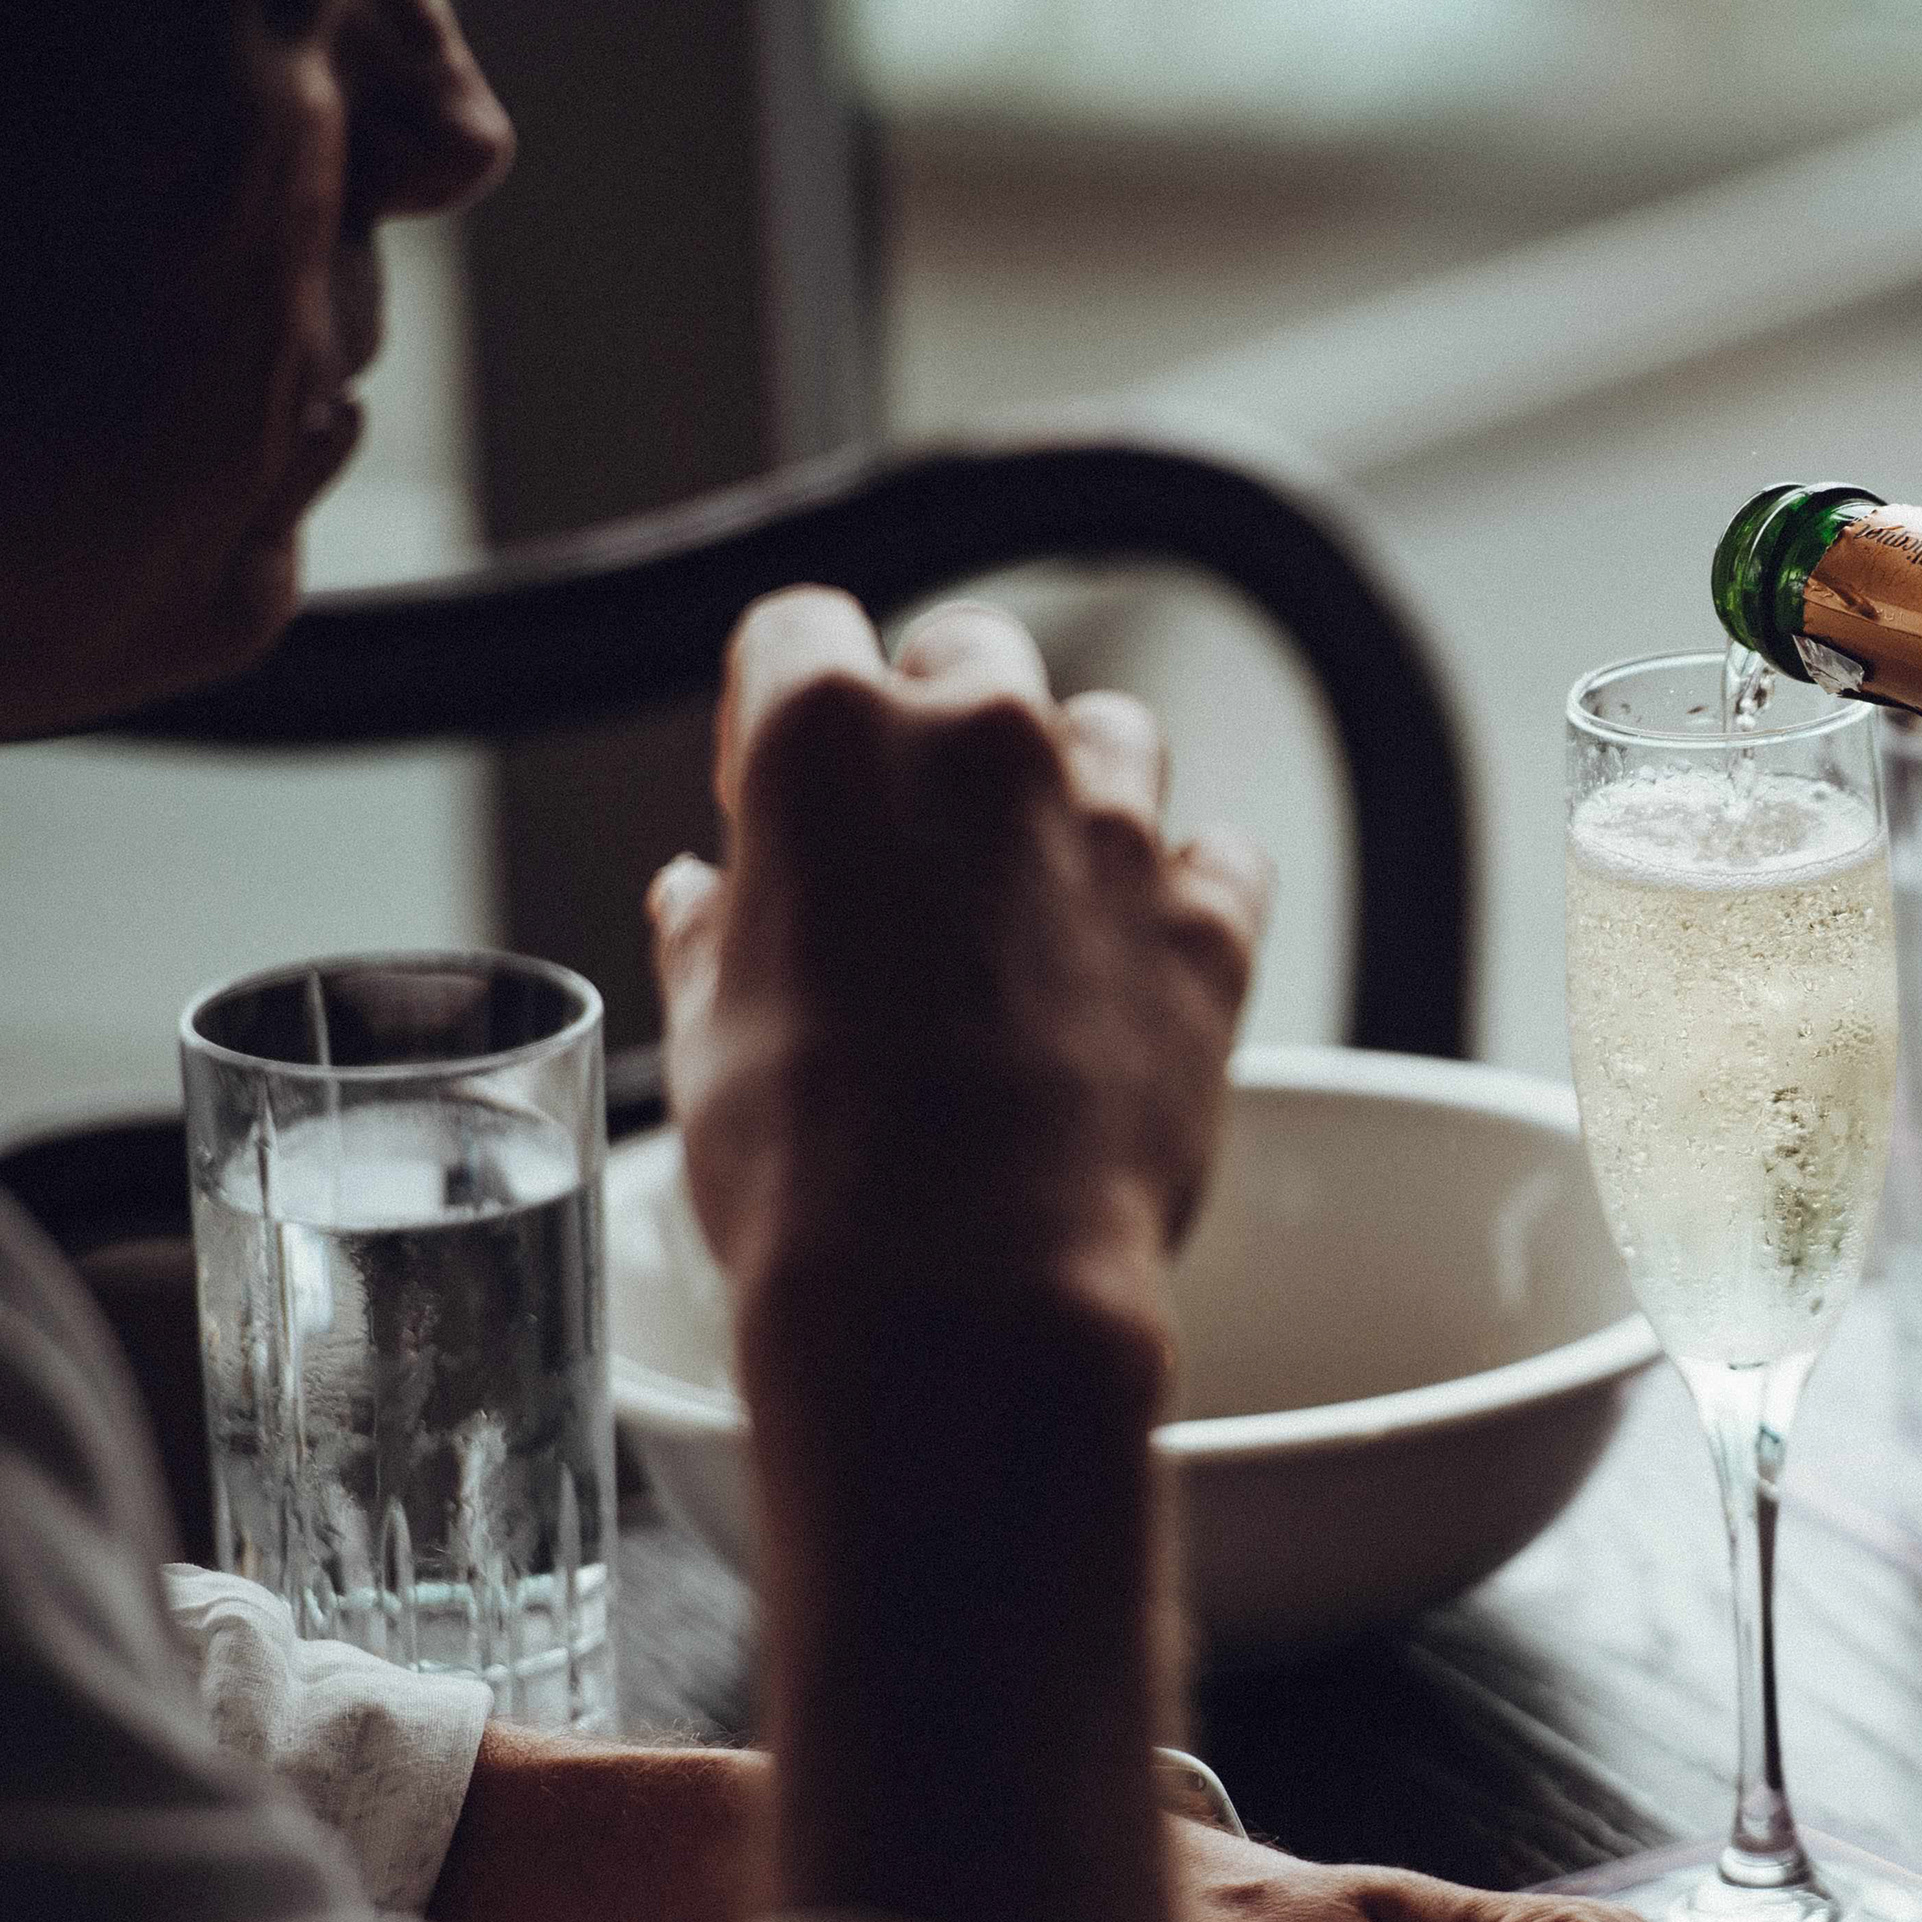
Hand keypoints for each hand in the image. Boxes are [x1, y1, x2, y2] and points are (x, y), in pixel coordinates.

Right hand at [646, 591, 1269, 1314]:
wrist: (961, 1289)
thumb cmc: (806, 1167)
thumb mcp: (703, 1034)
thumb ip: (714, 931)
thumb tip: (707, 896)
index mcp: (827, 739)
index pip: (799, 631)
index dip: (784, 707)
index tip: (780, 786)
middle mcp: (985, 746)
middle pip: (971, 658)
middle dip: (941, 722)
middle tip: (915, 838)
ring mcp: (1115, 829)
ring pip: (1113, 736)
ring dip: (1075, 790)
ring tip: (1033, 899)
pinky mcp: (1211, 926)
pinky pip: (1219, 860)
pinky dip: (1183, 894)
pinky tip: (1136, 959)